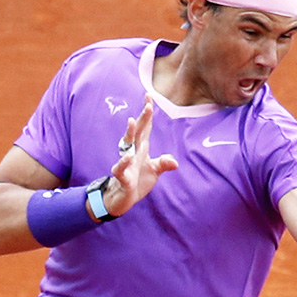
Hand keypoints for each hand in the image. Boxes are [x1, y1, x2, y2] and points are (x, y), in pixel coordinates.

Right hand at [102, 95, 177, 215]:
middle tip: (148, 105)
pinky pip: (121, 168)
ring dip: (130, 133)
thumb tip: (174, 162)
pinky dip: (124, 162)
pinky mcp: (122, 177)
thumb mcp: (154, 171)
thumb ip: (164, 163)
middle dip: (142, 118)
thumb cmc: (138, 181)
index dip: (147, 113)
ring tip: (132, 121)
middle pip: (138, 132)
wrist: (123, 199)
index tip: (149, 97)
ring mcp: (126, 163)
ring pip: (127, 145)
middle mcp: (133, 152)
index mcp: (141, 148)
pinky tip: (128, 156)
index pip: (145, 127)